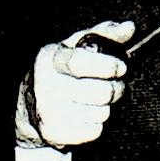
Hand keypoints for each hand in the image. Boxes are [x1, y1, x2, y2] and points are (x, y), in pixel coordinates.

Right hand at [18, 19, 133, 149]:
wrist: (30, 105)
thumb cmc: (62, 70)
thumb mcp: (77, 46)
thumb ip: (105, 35)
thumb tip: (129, 27)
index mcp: (49, 59)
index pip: (81, 63)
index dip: (109, 66)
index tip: (121, 68)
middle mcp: (44, 85)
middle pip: (100, 93)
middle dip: (116, 90)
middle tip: (114, 87)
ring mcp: (48, 111)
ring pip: (101, 113)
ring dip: (106, 107)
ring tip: (96, 102)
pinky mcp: (53, 133)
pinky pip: (94, 131)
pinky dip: (96, 124)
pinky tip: (86, 116)